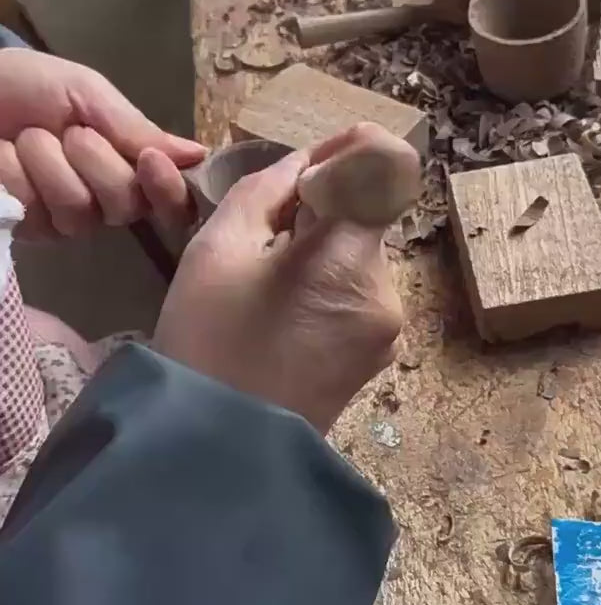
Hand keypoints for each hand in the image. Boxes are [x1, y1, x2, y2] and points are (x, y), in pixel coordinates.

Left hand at [0, 48, 205, 237]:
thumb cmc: (23, 85)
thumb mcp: (85, 92)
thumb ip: (137, 128)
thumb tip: (200, 155)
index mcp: (129, 165)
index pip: (171, 199)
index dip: (168, 189)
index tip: (152, 161)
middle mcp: (105, 201)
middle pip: (128, 205)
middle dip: (95, 160)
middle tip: (69, 131)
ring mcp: (66, 220)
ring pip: (82, 212)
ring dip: (49, 164)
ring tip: (26, 138)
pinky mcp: (29, 231)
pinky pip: (40, 215)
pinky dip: (18, 176)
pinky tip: (3, 158)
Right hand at [153, 125, 404, 434]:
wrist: (219, 453)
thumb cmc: (208, 342)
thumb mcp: (219, 249)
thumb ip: (269, 190)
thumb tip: (306, 166)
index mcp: (352, 258)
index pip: (382, 172)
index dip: (352, 151)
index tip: (315, 156)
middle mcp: (387, 291)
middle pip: (366, 220)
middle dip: (321, 211)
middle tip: (263, 231)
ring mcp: (387, 331)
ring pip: (359, 259)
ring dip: (321, 251)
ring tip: (264, 283)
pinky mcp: (375, 359)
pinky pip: (357, 297)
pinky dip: (327, 286)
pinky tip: (283, 313)